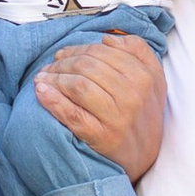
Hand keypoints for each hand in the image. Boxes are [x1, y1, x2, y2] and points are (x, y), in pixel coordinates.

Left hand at [34, 31, 166, 179]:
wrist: (144, 157)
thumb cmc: (143, 114)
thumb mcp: (153, 79)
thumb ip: (138, 51)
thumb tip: (108, 38)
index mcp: (145, 77)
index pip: (102, 52)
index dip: (77, 49)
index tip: (63, 54)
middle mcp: (133, 95)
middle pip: (87, 66)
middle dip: (62, 63)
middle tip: (50, 67)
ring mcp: (117, 117)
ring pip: (78, 86)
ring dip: (54, 78)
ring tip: (42, 79)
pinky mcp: (102, 137)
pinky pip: (72, 113)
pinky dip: (53, 100)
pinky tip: (41, 92)